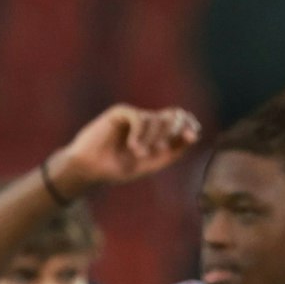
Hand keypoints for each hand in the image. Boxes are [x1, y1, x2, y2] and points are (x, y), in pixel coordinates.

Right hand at [50, 105, 201, 196]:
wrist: (90, 170)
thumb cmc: (117, 169)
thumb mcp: (151, 164)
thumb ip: (173, 152)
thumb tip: (194, 136)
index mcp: (155, 133)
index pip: (179, 120)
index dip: (189, 124)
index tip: (192, 136)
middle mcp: (146, 121)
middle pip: (172, 115)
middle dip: (172, 130)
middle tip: (160, 148)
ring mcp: (133, 116)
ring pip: (155, 119)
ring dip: (151, 138)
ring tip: (139, 154)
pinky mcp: (119, 113)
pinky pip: (138, 117)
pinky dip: (139, 133)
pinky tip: (132, 147)